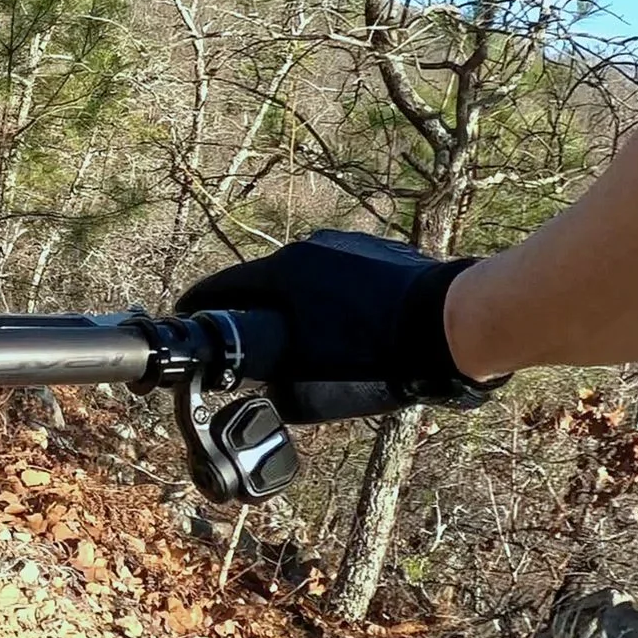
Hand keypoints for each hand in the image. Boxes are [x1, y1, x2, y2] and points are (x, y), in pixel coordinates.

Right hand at [175, 230, 501, 422]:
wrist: (449, 327)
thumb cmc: (377, 358)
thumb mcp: (312, 393)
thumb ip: (273, 390)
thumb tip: (259, 393)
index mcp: (281, 274)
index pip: (220, 287)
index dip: (199, 305)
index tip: (187, 316)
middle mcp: (306, 249)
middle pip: (264, 280)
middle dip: (256, 309)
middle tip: (255, 337)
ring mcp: (345, 244)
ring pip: (305, 276)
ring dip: (300, 302)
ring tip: (315, 336)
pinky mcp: (378, 249)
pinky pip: (340, 273)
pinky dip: (335, 296)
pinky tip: (354, 325)